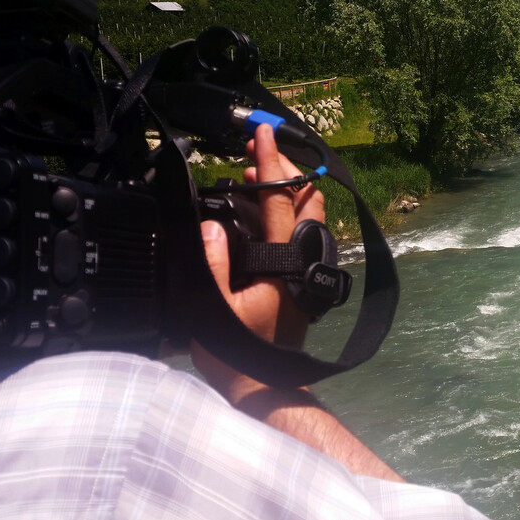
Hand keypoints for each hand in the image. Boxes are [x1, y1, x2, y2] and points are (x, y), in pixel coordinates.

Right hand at [191, 123, 323, 400]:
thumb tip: (211, 224)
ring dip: (285, 189)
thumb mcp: (213, 308)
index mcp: (282, 261)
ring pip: (308, 214)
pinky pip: (301, 231)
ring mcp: (305, 268)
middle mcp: (301, 259)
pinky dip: (285, 210)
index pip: (278, 199)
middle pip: (305, 199)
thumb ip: (212, 263)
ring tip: (254, 176)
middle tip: (256, 149)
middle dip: (283, 168)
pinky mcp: (301, 277)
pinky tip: (262, 210)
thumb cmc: (238, 352)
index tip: (260, 133)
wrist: (265, 386)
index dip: (269, 162)